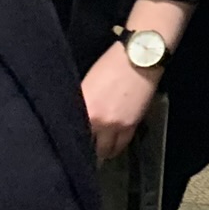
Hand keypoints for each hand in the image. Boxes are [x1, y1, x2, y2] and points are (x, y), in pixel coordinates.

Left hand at [81, 42, 162, 163]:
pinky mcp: (131, 126)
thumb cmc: (110, 65)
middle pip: (88, 147)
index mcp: (82, 108)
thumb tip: (76, 120)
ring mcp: (115, 125)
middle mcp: (97, 121)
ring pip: (105, 150)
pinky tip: (113, 146)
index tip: (70, 145)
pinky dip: (116, 147)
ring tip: (99, 150)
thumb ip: (82, 105)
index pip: (72, 135)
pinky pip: (121, 144)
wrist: (139, 58)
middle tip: (85, 149)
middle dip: (86, 149)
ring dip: (102, 151)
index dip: (71, 142)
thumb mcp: (87, 84)